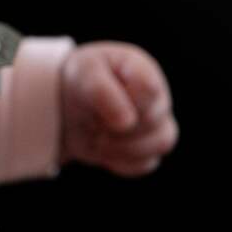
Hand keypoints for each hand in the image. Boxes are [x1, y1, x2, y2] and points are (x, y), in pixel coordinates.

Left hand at [60, 41, 177, 175]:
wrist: (69, 102)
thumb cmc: (81, 79)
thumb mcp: (83, 72)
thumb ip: (101, 90)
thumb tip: (126, 122)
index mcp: (141, 69)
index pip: (147, 88)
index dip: (121, 101)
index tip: (96, 102)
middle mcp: (157, 96)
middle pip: (152, 119)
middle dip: (116, 125)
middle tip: (92, 119)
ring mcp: (158, 123)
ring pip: (161, 143)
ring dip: (122, 146)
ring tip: (97, 137)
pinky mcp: (150, 148)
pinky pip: (147, 163)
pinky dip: (120, 161)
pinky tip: (103, 149)